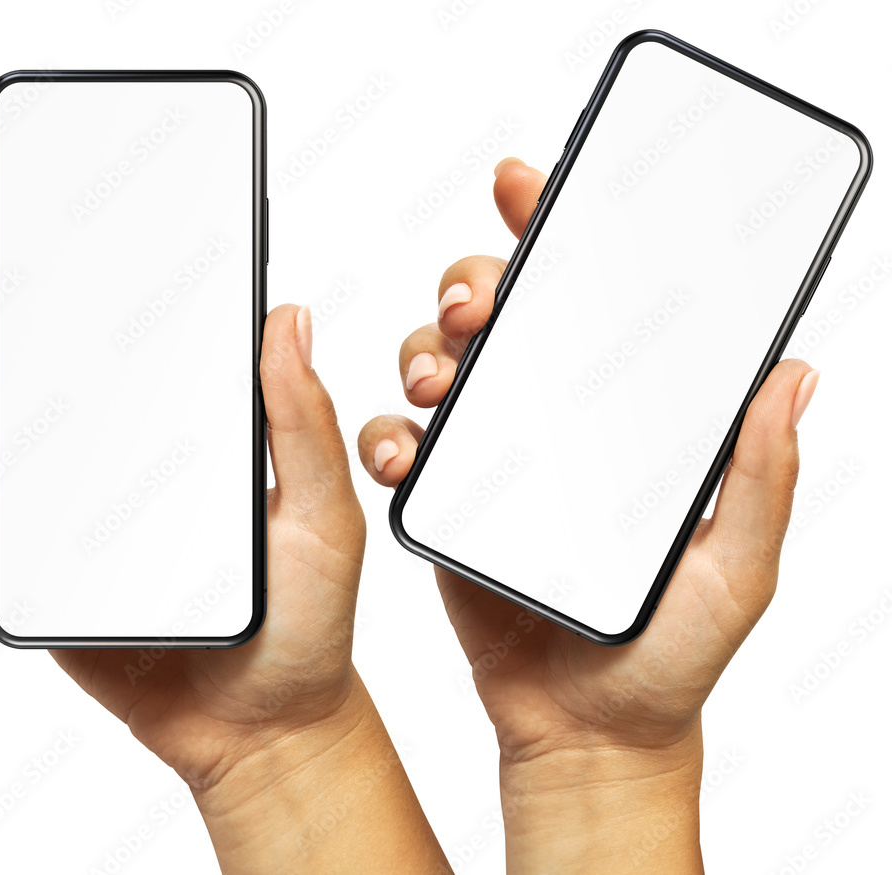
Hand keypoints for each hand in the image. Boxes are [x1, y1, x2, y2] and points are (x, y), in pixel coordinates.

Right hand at [0, 248, 446, 872]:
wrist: (269, 724)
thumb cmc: (306, 618)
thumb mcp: (322, 514)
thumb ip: (300, 422)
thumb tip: (288, 318)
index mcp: (175, 431)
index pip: (98, 347)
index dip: (29, 300)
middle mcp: (112, 467)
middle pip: (14, 395)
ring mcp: (70, 529)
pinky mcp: (46, 591)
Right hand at [358, 158, 817, 872]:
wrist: (585, 730)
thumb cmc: (664, 656)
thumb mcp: (735, 569)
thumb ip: (759, 478)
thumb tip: (792, 377)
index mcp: (619, 422)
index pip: (588, 305)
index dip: (552, 236)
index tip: (528, 186)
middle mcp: (552, 425)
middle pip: (496, 320)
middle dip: (472, 283)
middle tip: (477, 303)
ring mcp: (491, 460)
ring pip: (438, 368)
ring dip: (424, 349)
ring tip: (439, 375)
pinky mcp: (443, 504)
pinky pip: (399, 447)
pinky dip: (387, 436)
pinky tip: (402, 450)